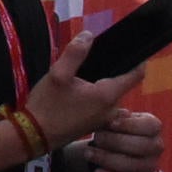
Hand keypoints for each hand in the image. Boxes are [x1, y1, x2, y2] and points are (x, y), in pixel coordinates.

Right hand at [23, 29, 146, 151]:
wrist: (34, 136)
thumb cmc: (47, 105)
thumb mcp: (57, 74)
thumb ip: (75, 53)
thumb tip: (89, 36)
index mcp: (107, 95)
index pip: (136, 74)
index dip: (138, 59)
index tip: (130, 48)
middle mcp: (112, 108)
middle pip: (120, 82)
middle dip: (109, 70)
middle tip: (90, 60)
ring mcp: (104, 119)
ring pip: (109, 93)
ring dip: (99, 83)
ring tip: (79, 76)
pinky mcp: (95, 124)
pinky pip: (101, 104)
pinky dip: (94, 94)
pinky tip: (76, 91)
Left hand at [82, 108, 164, 171]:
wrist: (102, 148)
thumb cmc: (108, 128)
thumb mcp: (111, 117)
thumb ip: (115, 114)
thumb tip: (119, 114)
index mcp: (152, 126)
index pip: (151, 126)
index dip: (131, 125)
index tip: (110, 123)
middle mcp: (156, 146)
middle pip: (142, 146)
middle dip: (115, 142)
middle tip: (96, 138)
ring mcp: (151, 165)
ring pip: (134, 166)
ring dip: (108, 160)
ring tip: (89, 153)